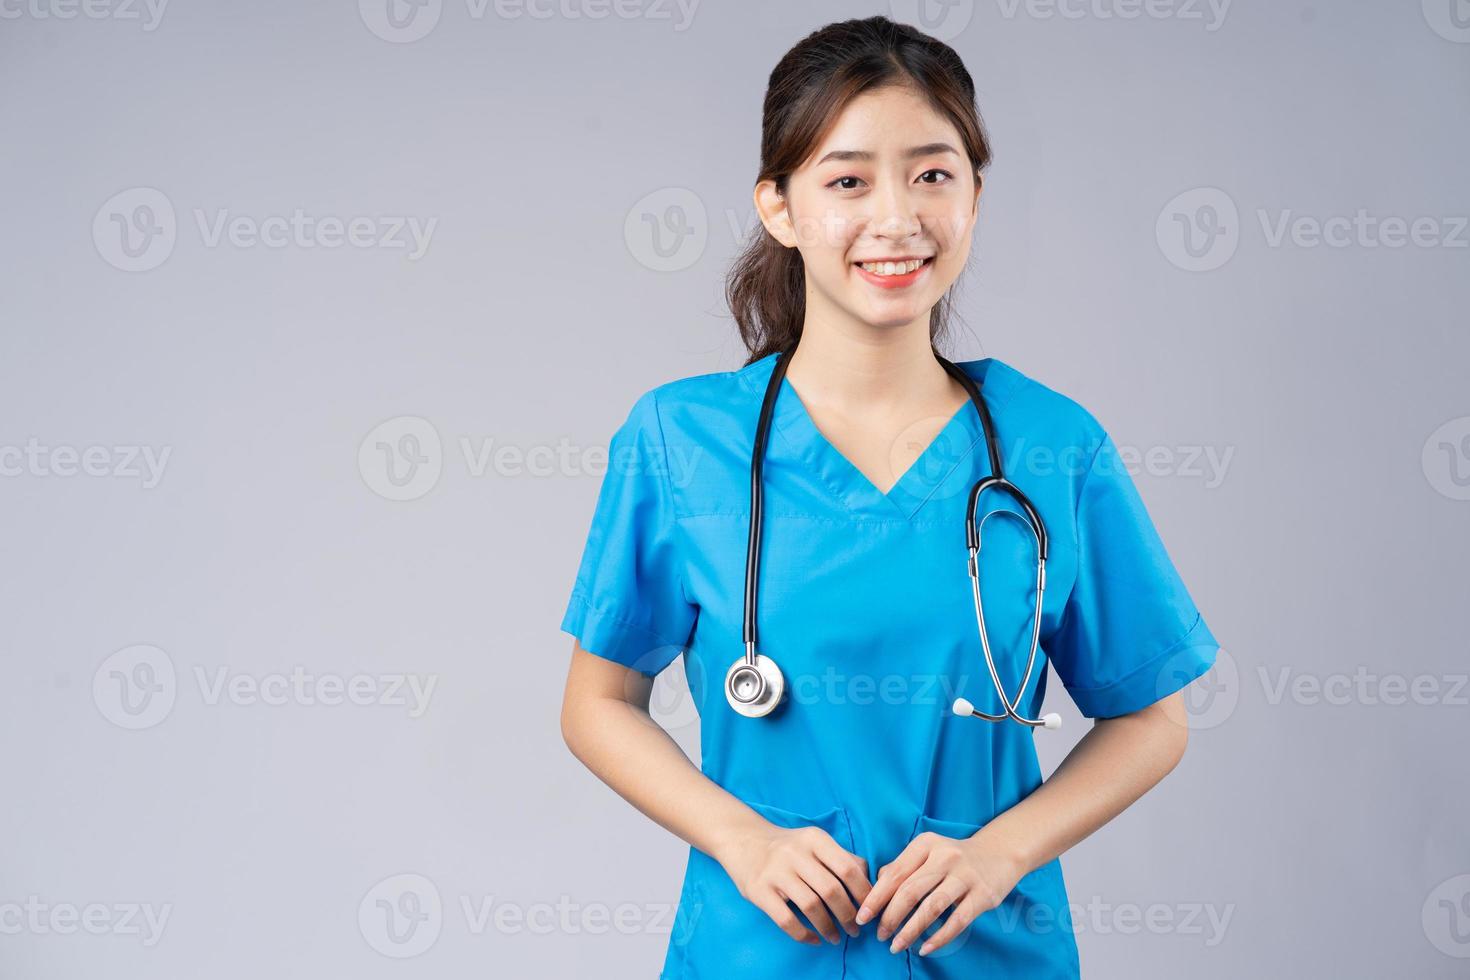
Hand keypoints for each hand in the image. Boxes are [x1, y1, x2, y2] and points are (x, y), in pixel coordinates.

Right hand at [719, 822, 872, 945]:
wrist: (743, 840)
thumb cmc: (788, 846)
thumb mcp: (815, 842)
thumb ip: (842, 858)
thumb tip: (871, 881)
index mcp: (814, 839)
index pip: (848, 868)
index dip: (863, 893)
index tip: (869, 911)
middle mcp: (795, 853)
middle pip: (831, 890)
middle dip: (848, 915)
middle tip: (855, 930)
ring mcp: (775, 872)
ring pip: (810, 906)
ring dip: (828, 927)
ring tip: (836, 937)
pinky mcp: (758, 890)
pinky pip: (786, 919)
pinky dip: (803, 934)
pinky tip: (813, 939)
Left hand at [856, 828, 1024, 956]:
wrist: (999, 852)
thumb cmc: (954, 857)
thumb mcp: (927, 852)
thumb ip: (902, 866)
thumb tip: (876, 887)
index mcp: (925, 844)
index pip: (894, 874)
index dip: (876, 898)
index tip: (862, 918)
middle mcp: (944, 857)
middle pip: (909, 891)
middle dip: (890, 917)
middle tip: (880, 936)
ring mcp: (965, 875)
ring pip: (931, 907)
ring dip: (910, 930)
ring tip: (897, 946)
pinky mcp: (983, 894)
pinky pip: (957, 921)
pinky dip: (939, 938)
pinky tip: (925, 949)